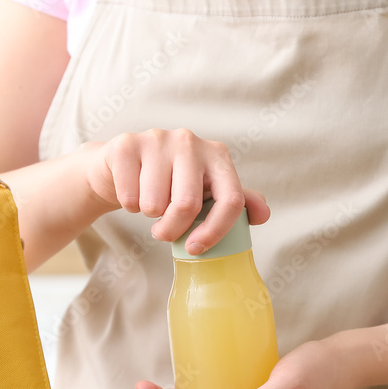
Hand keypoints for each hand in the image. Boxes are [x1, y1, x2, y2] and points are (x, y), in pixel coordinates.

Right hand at [81, 128, 269, 254]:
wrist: (124, 165)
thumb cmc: (171, 183)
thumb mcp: (206, 190)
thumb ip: (235, 201)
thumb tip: (263, 214)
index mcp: (217, 155)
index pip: (231, 200)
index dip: (216, 231)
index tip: (196, 249)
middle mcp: (190, 141)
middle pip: (187, 205)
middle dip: (172, 230)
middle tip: (164, 233)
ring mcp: (158, 139)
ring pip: (154, 204)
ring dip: (149, 216)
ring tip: (149, 204)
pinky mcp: (127, 145)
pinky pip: (129, 197)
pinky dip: (129, 206)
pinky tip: (133, 192)